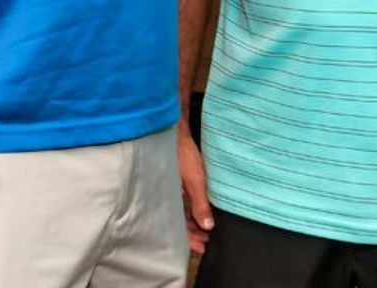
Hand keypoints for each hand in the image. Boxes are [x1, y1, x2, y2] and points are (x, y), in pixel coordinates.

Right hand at [179, 126, 213, 253]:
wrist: (174, 130)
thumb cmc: (181, 153)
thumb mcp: (194, 180)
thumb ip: (200, 203)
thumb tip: (207, 225)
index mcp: (168, 198)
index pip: (178, 226)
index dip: (190, 238)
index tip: (202, 247)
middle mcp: (168, 195)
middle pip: (179, 221)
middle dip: (193, 232)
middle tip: (208, 240)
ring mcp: (171, 188)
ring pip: (181, 211)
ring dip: (193, 220)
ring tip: (207, 227)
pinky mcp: (175, 179)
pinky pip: (182, 200)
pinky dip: (191, 207)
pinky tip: (200, 208)